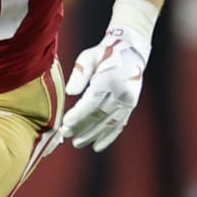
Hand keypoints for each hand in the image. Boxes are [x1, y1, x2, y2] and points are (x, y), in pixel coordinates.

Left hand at [61, 25, 149, 151]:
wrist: (130, 50)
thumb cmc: (103, 53)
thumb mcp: (88, 57)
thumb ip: (79, 75)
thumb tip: (70, 93)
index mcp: (109, 79)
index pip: (91, 102)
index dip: (78, 115)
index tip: (65, 123)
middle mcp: (121, 92)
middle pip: (99, 115)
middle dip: (82, 127)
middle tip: (66, 135)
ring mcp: (128, 100)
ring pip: (108, 123)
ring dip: (92, 135)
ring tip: (77, 143)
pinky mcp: (131, 105)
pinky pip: (119, 124)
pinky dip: (109, 136)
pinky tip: (97, 146)